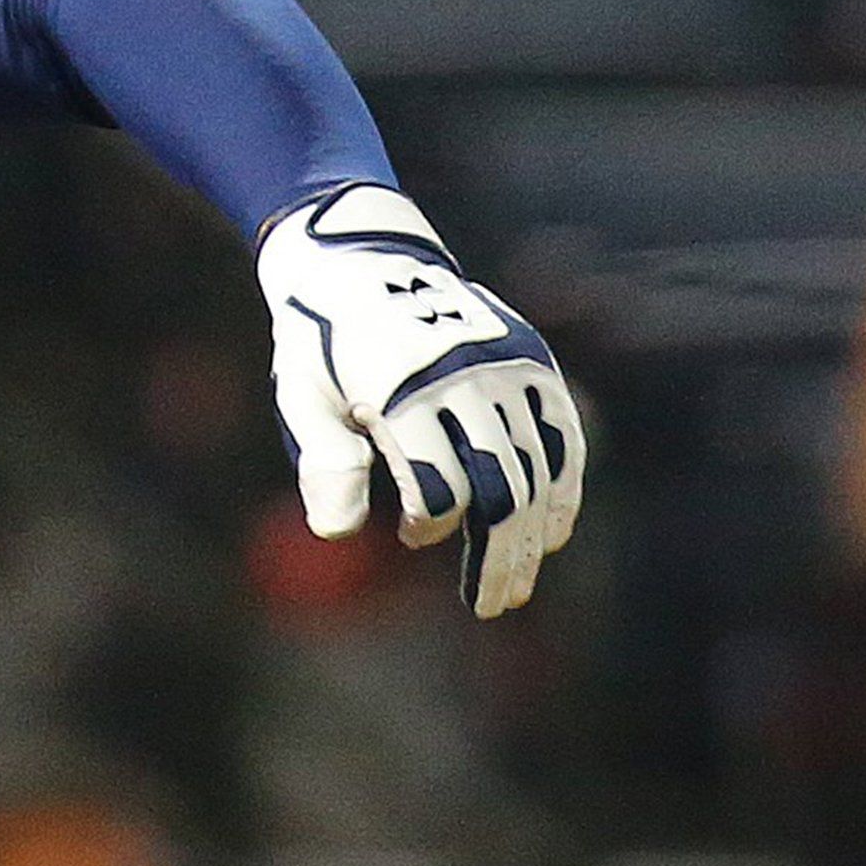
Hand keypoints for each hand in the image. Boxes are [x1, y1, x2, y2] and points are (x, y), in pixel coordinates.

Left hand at [258, 184, 583, 618]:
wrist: (362, 261)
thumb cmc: (322, 344)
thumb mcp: (302, 395)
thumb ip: (324, 461)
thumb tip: (338, 533)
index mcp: (402, 385)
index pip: (436, 487)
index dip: (428, 526)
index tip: (410, 537)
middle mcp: (464, 374)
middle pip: (499, 488)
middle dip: (498, 556)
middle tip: (490, 604)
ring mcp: (506, 364)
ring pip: (539, 470)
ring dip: (533, 536)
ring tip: (515, 583)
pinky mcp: (532, 360)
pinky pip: (564, 436)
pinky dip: (563, 488)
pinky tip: (551, 533)